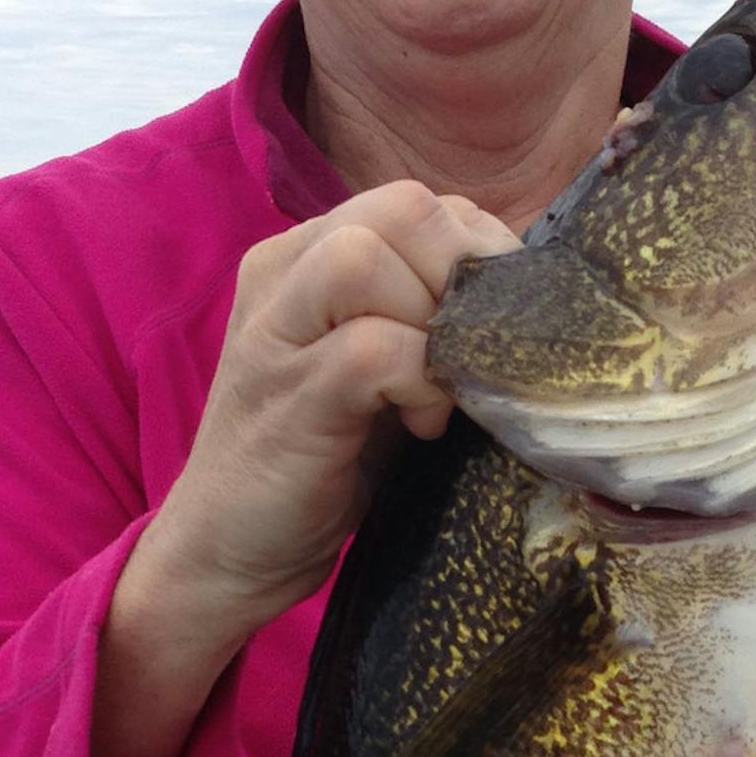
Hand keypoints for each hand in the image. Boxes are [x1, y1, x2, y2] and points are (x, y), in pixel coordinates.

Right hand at [155, 180, 520, 629]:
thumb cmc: (317, 462)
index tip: (494, 326)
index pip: (418, 203)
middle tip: (470, 356)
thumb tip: (528, 307)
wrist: (227, 553)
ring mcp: (275, 329)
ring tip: (441, 391)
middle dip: (463, 278)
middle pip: (401, 208)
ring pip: (372, 258)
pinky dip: (422, 382)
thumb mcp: (380, 371)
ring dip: (436, 324)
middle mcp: (282, 273)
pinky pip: (374, 347)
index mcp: (305, 255)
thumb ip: (427, 320)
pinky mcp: (287, 392)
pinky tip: (422, 426)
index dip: (478, 253)